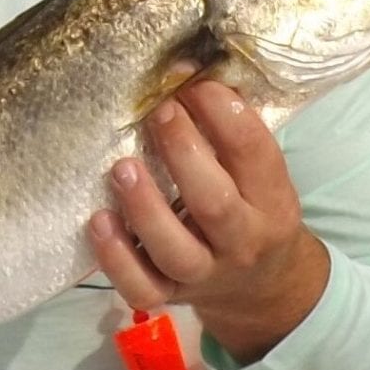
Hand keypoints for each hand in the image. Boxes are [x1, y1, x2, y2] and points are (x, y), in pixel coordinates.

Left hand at [88, 80, 329, 363]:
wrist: (262, 288)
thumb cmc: (251, 210)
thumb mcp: (261, 176)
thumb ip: (231, 134)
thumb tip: (186, 72)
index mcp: (272, 201)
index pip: (256, 154)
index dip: (226, 115)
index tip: (195, 84)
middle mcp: (241, 241)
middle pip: (214, 203)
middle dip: (184, 153)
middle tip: (160, 113)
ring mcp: (203, 274)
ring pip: (175, 250)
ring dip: (145, 208)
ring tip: (122, 167)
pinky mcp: (168, 297)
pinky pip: (140, 287)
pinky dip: (116, 258)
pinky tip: (98, 221)